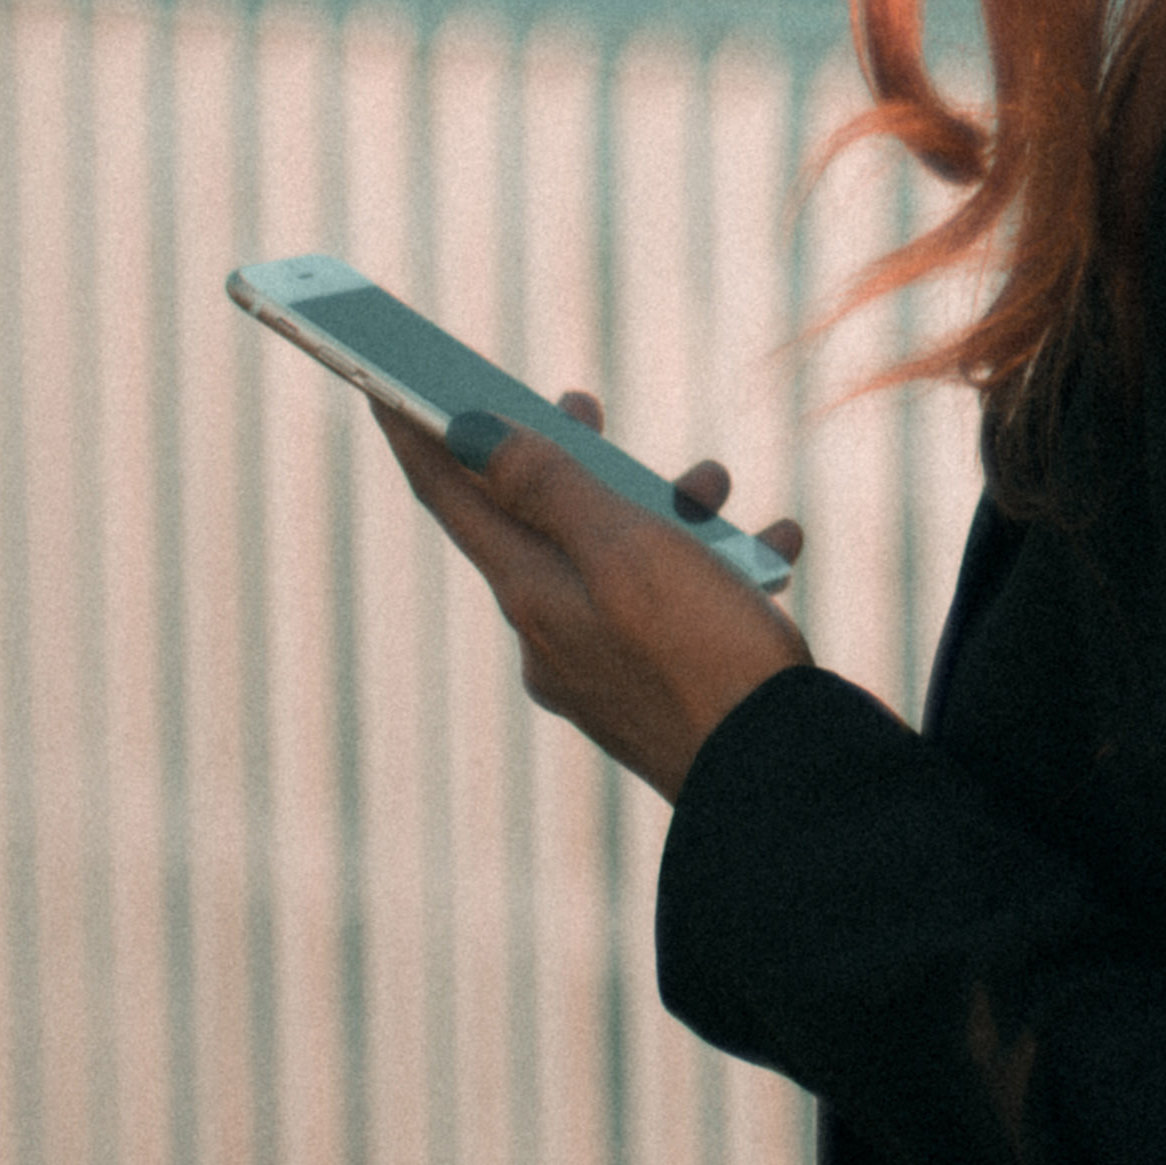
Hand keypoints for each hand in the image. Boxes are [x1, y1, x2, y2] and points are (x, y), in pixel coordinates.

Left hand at [373, 394, 810, 799]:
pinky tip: (771, 550)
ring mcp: (607, 669)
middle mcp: (556, 635)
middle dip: (563, 457)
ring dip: (665, 508)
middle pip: (538, 524)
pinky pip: (675, 608)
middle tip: (580, 404)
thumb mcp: (627, 550)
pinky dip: (717, 566)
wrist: (781, 781)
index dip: (418, 434)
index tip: (383, 383)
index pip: (452, 499)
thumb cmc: (705, 657)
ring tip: (717, 487)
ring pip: (619, 559)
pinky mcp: (661, 692)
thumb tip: (474, 436)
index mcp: (532, 596)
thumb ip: (550, 487)